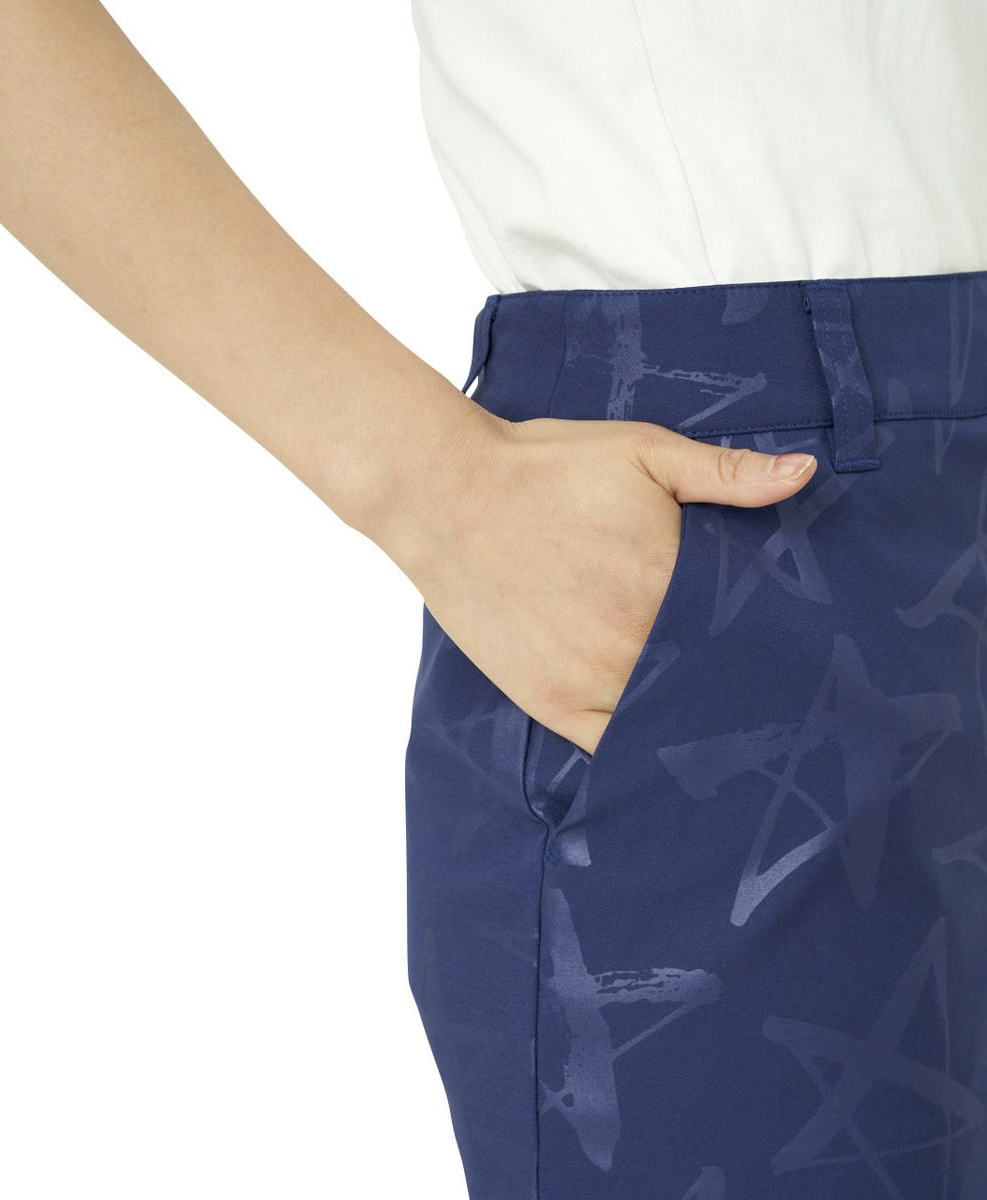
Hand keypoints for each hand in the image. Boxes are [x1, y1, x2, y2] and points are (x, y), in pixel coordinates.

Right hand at [388, 411, 816, 755]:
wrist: (446, 495)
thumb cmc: (542, 469)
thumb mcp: (642, 451)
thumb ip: (725, 472)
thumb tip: (805, 473)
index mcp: (670, 584)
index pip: (748, 633)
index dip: (771, 642)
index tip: (789, 649)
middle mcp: (636, 644)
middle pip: (711, 683)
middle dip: (737, 683)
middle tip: (762, 686)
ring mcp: (590, 681)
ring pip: (665, 721)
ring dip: (690, 719)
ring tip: (719, 718)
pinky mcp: (549, 702)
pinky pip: (610, 746)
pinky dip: (637, 746)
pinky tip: (657, 740)